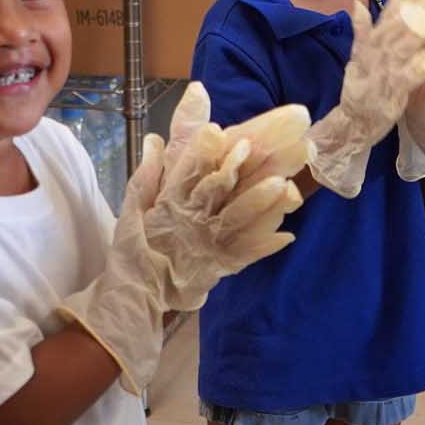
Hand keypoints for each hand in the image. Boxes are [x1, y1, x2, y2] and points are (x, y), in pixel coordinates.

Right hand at [55, 83, 309, 393]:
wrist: (138, 295)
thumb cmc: (137, 247)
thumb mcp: (135, 206)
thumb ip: (148, 172)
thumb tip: (154, 137)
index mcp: (170, 202)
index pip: (185, 174)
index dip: (200, 153)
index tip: (216, 130)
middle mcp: (192, 220)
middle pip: (214, 192)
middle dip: (232, 170)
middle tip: (250, 148)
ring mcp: (209, 243)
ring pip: (235, 220)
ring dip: (257, 203)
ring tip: (281, 186)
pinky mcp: (222, 264)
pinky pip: (247, 254)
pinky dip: (267, 246)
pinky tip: (289, 235)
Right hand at [306, 0, 424, 197]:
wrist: (352, 121)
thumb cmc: (359, 88)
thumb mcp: (357, 55)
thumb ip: (361, 30)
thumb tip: (356, 4)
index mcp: (373, 41)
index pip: (389, 10)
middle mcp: (378, 51)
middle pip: (399, 19)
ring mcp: (386, 69)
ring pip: (405, 42)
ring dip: (420, 22)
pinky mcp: (394, 89)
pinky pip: (411, 75)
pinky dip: (423, 64)